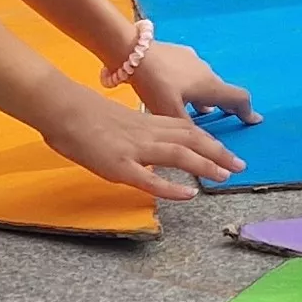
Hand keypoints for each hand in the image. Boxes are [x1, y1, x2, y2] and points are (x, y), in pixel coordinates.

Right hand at [37, 87, 241, 199]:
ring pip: (179, 155)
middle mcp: (147, 133)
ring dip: (206, 165)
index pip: (186, 130)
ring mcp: (134, 149)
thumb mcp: (117, 120)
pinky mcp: (119, 166)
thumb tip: (146, 147)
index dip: (208, 140)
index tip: (226, 151)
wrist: (61, 107)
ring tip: (226, 176)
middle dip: (218, 152)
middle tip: (240, 165)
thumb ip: (135, 132)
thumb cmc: (82, 113)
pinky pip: (151, 180)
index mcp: (146, 122)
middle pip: (191, 140)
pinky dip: (173, 188)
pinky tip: (190, 194)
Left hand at [122, 41, 258, 127]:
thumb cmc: (154, 84)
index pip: (238, 98)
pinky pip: (191, 73)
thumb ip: (188, 130)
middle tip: (226, 118)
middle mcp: (207, 71)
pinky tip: (176, 90)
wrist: (133, 51)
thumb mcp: (170, 112)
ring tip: (199, 111)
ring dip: (206, 97)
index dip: (248, 111)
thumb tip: (203, 147)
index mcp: (209, 86)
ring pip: (205, 82)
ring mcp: (193, 60)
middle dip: (225, 106)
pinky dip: (191, 86)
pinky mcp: (179, 54)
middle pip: (222, 91)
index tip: (254, 121)